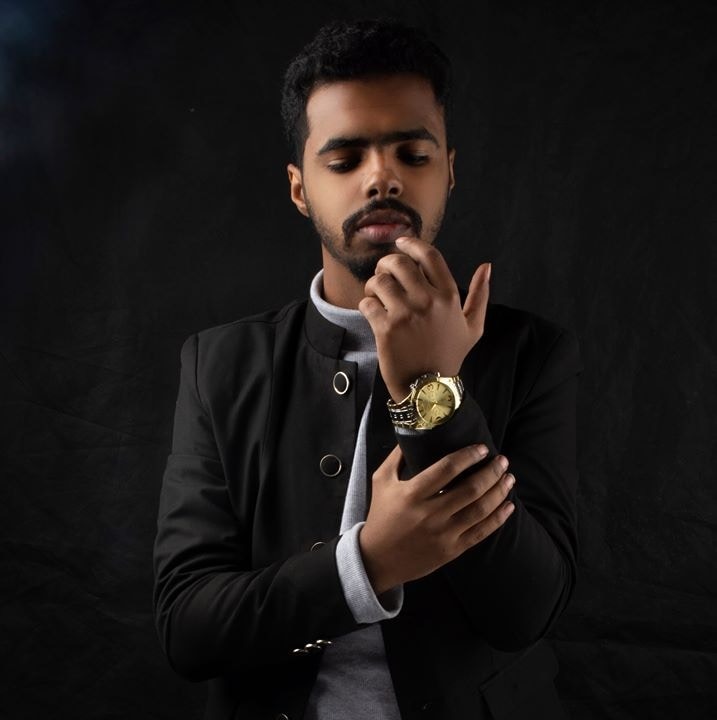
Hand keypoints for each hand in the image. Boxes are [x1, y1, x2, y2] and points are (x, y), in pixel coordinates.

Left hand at [358, 237, 490, 401]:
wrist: (429, 389)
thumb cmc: (449, 356)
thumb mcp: (473, 328)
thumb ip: (480, 296)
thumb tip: (487, 267)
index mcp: (449, 297)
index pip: (429, 255)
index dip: (412, 244)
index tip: (401, 243)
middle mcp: (429, 302)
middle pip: (399, 263)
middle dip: (386, 263)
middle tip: (382, 272)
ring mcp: (407, 315)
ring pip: (380, 281)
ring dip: (373, 285)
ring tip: (375, 295)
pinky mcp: (386, 329)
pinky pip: (367, 303)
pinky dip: (365, 305)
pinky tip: (371, 313)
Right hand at [359, 443, 514, 594]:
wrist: (377, 559)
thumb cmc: (381, 515)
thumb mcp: (381, 481)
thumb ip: (397, 457)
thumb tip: (413, 433)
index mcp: (413, 494)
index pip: (447, 469)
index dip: (468, 456)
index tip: (483, 448)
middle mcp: (430, 514)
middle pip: (470, 489)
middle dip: (491, 472)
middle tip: (503, 460)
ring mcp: (444, 534)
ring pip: (480, 510)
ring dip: (499, 491)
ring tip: (509, 478)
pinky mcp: (452, 550)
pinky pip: (481, 532)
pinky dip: (498, 518)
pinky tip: (508, 505)